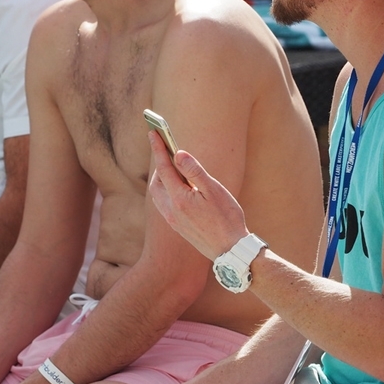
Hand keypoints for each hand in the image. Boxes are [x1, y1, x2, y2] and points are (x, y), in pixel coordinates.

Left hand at [146, 131, 247, 260]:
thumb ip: (195, 171)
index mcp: (179, 198)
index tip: (153, 133)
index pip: (164, 167)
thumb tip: (179, 154)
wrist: (230, 251)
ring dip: (162, 178)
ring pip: (158, 194)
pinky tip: (178, 188)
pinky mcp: (177, 227)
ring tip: (173, 167)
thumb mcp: (214, 190)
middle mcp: (171, 210)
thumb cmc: (227, 219)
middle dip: (159, 164)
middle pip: (157, 182)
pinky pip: (164, 204)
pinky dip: (166, 191)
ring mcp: (173, 220)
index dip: (158, 148)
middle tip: (166, 149)